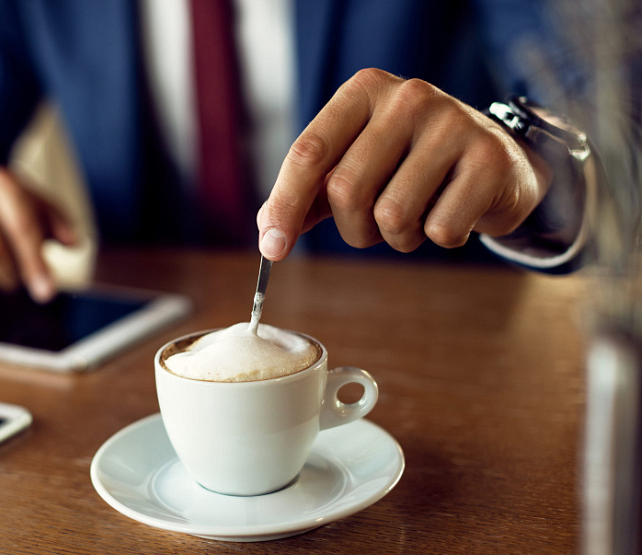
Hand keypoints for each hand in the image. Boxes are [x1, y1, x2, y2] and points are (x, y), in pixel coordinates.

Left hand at [257, 68, 552, 259]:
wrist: (499, 160)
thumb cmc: (412, 166)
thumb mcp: (357, 164)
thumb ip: (310, 194)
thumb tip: (269, 235)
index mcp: (364, 92)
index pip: (308, 153)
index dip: (285, 206)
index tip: (273, 248)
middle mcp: (408, 97)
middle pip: (346, 191)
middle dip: (354, 228)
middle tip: (376, 225)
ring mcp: (453, 123)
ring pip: (392, 215)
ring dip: (398, 236)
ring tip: (419, 215)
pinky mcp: (490, 159)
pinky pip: (440, 230)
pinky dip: (440, 237)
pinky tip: (453, 210)